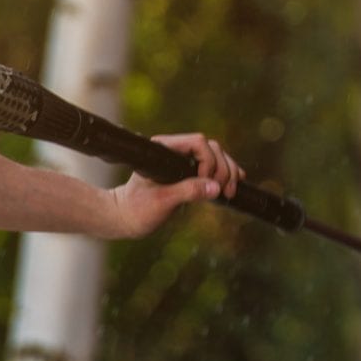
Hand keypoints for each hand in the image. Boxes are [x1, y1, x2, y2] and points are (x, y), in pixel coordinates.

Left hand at [107, 132, 242, 237]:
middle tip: (225, 192)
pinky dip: (226, 175)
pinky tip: (235, 184)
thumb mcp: (161, 202)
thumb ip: (187, 191)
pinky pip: (214, 168)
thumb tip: (216, 187)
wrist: (125, 218)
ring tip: (229, 193)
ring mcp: (183, 161)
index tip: (206, 182)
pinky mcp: (189, 173)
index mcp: (164, 149)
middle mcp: (175, 150)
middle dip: (223, 168)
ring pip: (217, 156)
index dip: (209, 161)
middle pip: (212, 148)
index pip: (198, 142)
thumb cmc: (136, 209)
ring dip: (228, 172)